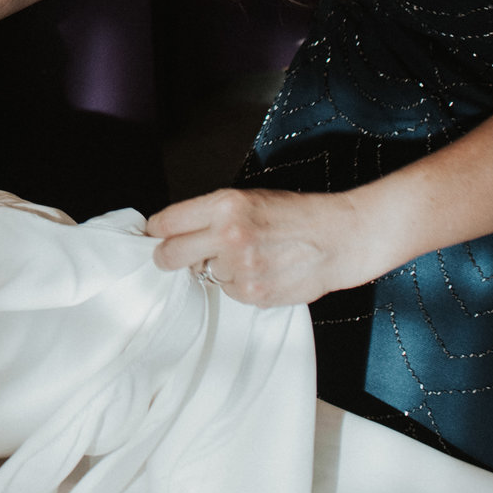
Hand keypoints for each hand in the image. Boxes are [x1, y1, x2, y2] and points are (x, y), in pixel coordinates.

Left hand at [144, 186, 390, 307]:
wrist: (340, 238)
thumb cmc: (295, 214)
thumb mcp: (249, 198)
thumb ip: (210, 214)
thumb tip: (173, 233)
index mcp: (224, 204)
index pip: (166, 222)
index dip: (156, 232)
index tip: (153, 237)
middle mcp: (228, 234)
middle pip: (168, 254)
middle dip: (167, 257)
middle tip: (172, 257)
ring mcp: (240, 267)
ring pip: (204, 274)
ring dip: (217, 269)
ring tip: (249, 256)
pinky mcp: (253, 294)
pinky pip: (228, 292)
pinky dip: (239, 285)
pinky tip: (262, 271)